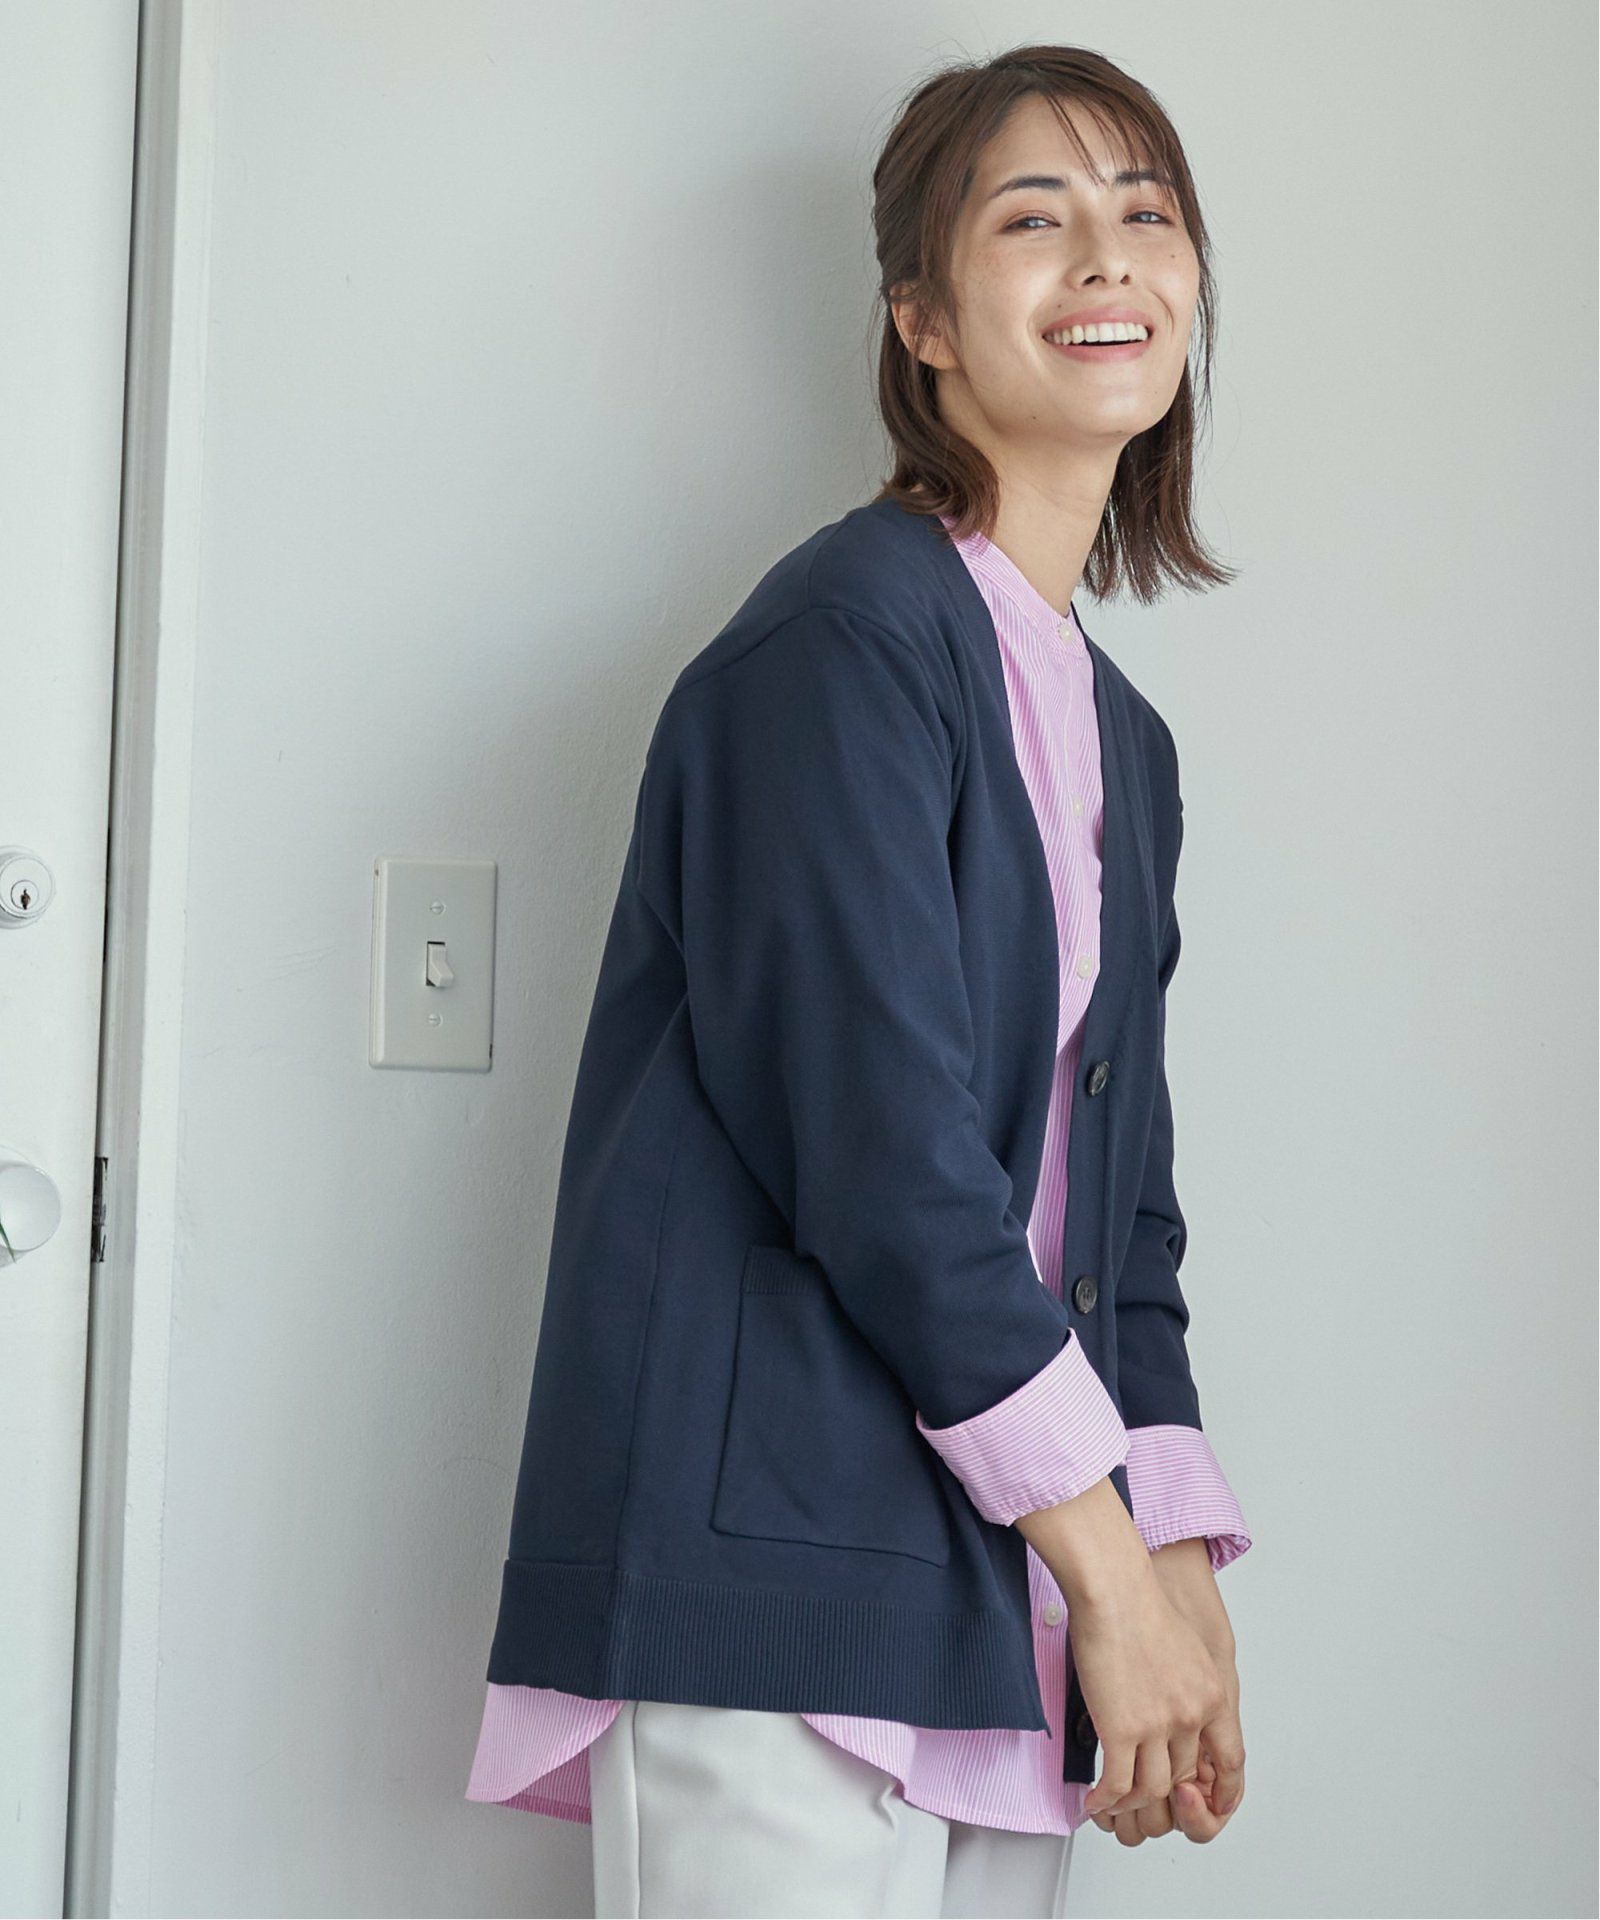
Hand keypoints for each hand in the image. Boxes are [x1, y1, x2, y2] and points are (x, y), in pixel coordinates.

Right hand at [1087, 1537, 1245, 1842]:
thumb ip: (1188, 1686)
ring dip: (1128, 1802)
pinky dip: (1105, 1800)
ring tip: (1110, 1801)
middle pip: (1180, 1775)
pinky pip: (1117, 1784)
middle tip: (1135, 1792)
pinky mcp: (1121, 1729)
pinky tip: (1093, 1800)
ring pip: (1149, 1789)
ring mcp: (1158, 1726)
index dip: (1220, 1790)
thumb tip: (1173, 1706)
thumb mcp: (1184, 1648)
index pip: (1230, 1761)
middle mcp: (1191, 1715)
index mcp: (1213, 1695)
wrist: (1113, 1587)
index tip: (1207, 1803)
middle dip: (1157, 1790)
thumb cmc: (1137, 1603)